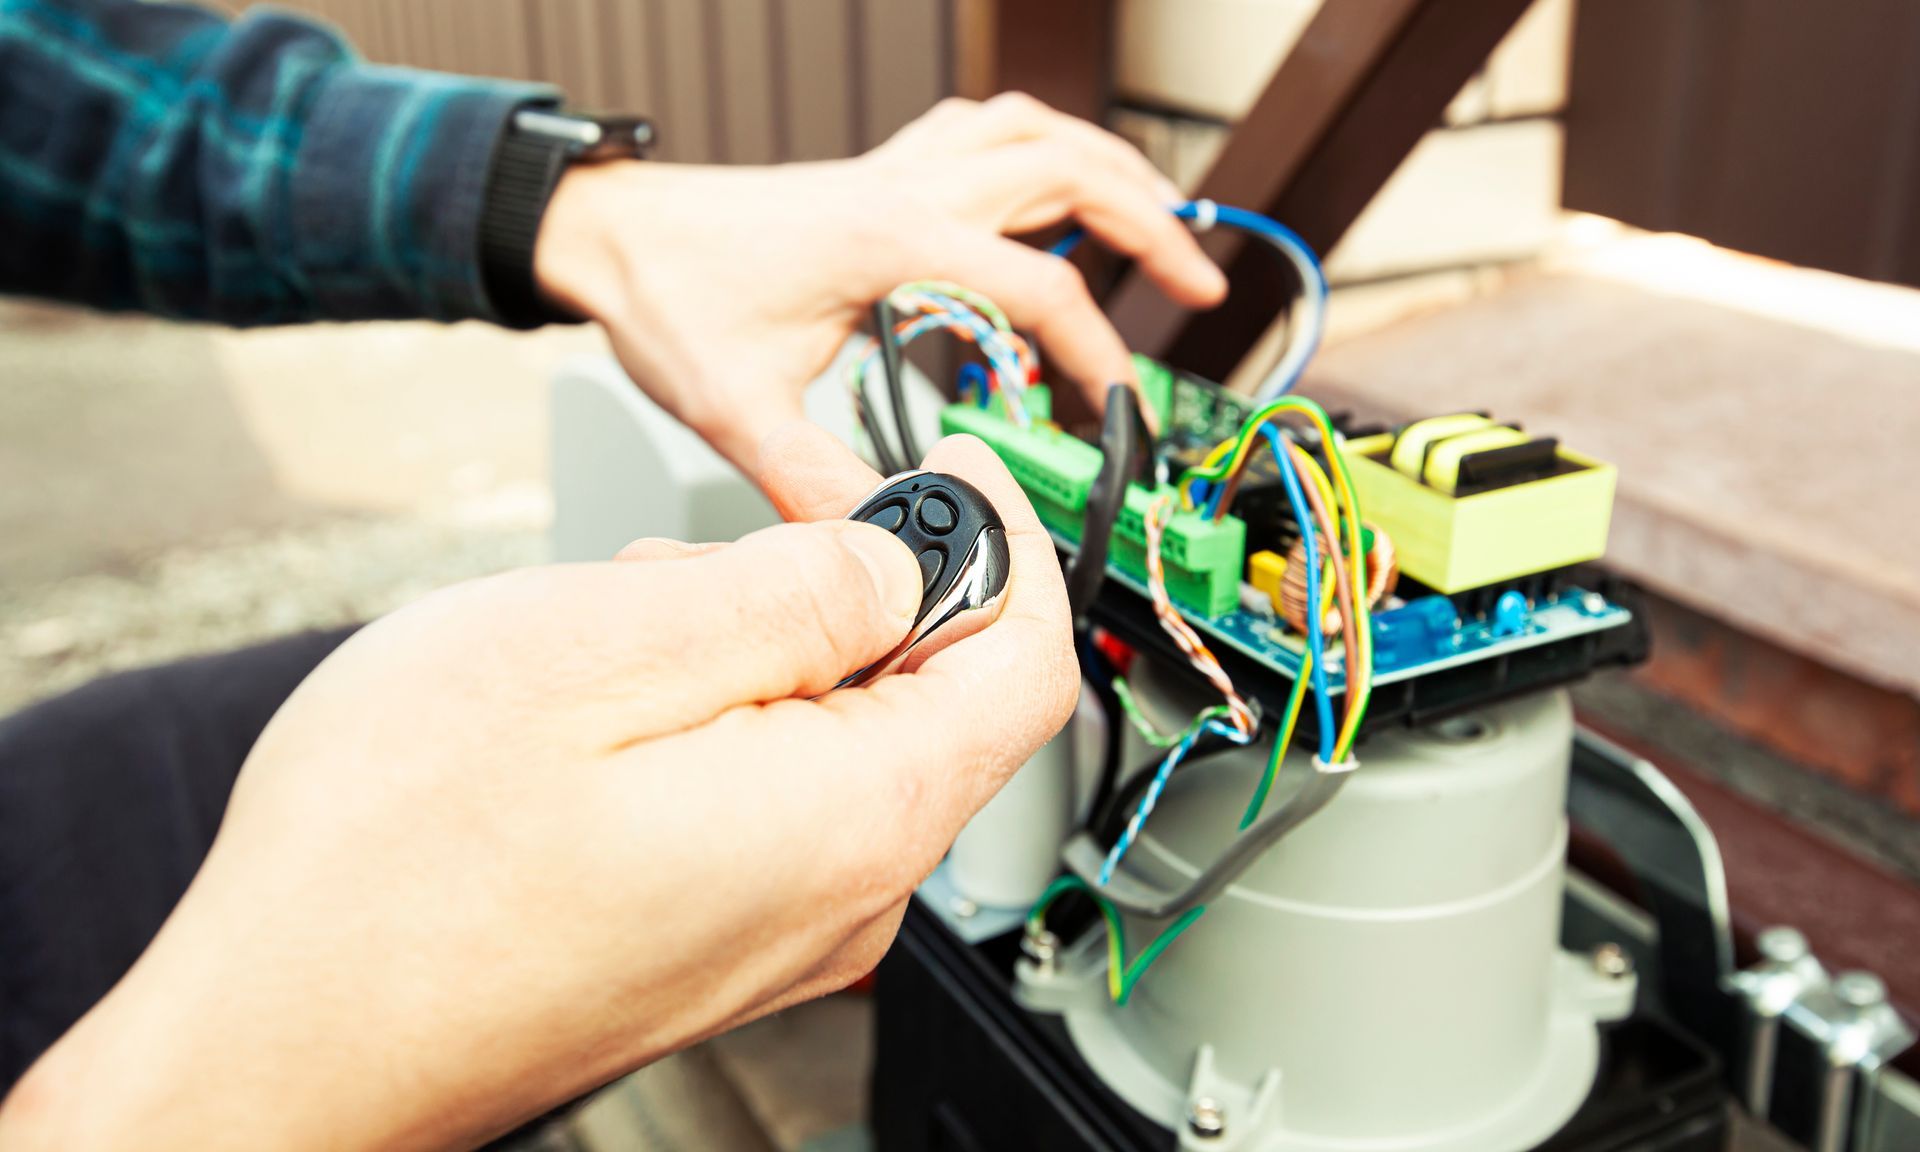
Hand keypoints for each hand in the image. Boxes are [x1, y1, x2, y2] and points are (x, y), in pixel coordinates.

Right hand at [0, 428, 1074, 1150]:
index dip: (1007, 541)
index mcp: (853, 816)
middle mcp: (843, 898)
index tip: (958, 461)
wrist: (275, 1049)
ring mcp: (781, 938)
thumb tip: (898, 559)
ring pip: (837, 744)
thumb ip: (788, 592)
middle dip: (846, 592)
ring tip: (616, 635)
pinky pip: (774, 804)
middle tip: (707, 552)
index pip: (1021, 666)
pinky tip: (604, 712)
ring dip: (761, 655)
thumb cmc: (394, 868)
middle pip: (929, 701)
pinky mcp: (714, 948)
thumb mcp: (593, 650)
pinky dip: (722, 723)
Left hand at [534, 93, 1226, 468]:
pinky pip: (987, 132)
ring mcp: (898, 171)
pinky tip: (1052, 186)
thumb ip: (816, 481)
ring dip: (1109, 169)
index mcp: (892, 241)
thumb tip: (889, 535)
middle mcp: (908, 190)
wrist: (608, 230)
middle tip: (1200, 288)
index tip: (1113, 409)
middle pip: (1069, 173)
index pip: (1038, 288)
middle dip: (1150, 225)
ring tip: (1161, 221)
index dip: (1094, 352)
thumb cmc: (667, 295)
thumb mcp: (738, 407)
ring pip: (1037, 133)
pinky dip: (1041, 150)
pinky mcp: (881, 174)